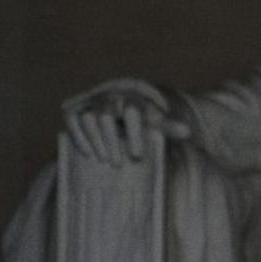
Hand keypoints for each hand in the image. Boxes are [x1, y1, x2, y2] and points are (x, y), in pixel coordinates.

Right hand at [62, 78, 188, 164]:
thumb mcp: (156, 122)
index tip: (137, 155)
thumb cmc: (143, 119)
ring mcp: (92, 103)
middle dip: (112, 140)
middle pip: (107, 115)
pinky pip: (73, 119)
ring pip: (89, 117)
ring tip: (103, 160)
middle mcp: (110, 98)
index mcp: (132, 98)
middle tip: (118, 164)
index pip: (132, 111)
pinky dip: (78, 136)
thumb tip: (187, 132)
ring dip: (95, 139)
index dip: (134, 133)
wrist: (121, 110)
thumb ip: (169, 126)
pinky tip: (86, 154)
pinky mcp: (77, 111)